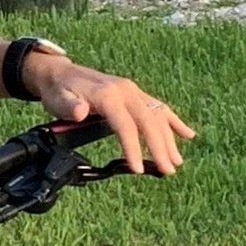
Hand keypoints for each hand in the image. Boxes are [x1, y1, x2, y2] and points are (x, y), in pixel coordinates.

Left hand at [25, 52, 194, 175]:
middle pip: (148, 121)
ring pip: (157, 116)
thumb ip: (69, 107)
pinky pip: (159, 108)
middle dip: (159, 147)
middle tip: (167, 171)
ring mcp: (133, 92)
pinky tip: (188, 135)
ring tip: (176, 162)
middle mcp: (126, 91)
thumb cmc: (59, 91)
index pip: (126, 125)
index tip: (138, 168)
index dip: (133, 147)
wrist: (60, 74)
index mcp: (108, 95)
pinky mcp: (135, 95)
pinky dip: (174, 122)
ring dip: (169, 139)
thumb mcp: (57, 99)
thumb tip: (81, 112)